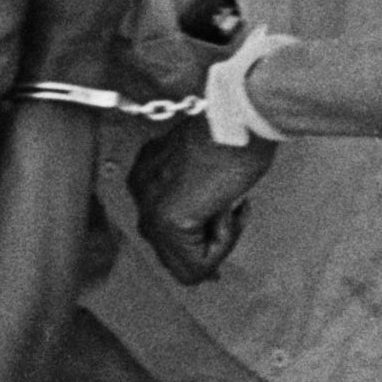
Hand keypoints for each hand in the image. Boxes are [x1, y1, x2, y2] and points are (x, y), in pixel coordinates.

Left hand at [129, 117, 274, 285]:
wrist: (241, 115)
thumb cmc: (236, 133)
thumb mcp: (205, 169)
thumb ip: (198, 199)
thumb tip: (209, 246)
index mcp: (145, 175)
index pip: (165, 231)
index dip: (202, 237)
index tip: (226, 215)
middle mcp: (140, 192)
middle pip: (172, 252)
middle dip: (207, 243)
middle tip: (231, 210)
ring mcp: (150, 208)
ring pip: (187, 265)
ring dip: (219, 243)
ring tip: (229, 203)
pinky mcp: (167, 221)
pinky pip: (198, 265)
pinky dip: (224, 244)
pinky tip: (227, 207)